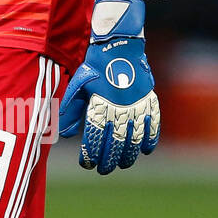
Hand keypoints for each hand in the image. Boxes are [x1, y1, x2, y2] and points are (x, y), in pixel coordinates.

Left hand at [58, 0, 159, 173]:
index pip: (94, 137)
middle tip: (103, 170)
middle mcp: (119, 108)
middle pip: (114, 142)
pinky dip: (149, 139)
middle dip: (108, 160)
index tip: (86, 163)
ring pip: (134, 138)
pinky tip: (144, 151)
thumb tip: (64, 133)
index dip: (90, 153)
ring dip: (128, 154)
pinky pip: (152, 125)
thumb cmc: (94, 67)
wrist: (119, 46)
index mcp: (99, 104)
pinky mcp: (150, 100)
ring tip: (122, 164)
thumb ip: (71, 110)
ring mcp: (136, 105)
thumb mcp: (78, 86)